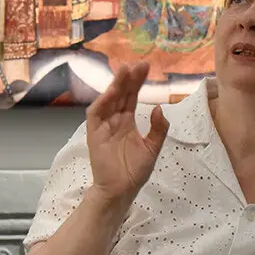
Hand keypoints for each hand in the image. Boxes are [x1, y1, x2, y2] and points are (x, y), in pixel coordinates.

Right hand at [86, 61, 169, 204]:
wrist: (121, 190)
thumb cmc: (134, 171)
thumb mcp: (153, 148)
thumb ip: (158, 129)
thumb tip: (160, 108)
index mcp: (127, 121)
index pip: (131, 96)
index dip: (137, 82)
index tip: (145, 67)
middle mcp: (114, 120)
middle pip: (121, 94)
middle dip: (128, 79)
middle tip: (138, 64)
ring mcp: (103, 126)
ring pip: (108, 100)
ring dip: (115, 85)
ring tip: (125, 71)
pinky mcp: (94, 134)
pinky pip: (96, 115)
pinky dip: (102, 103)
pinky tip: (112, 92)